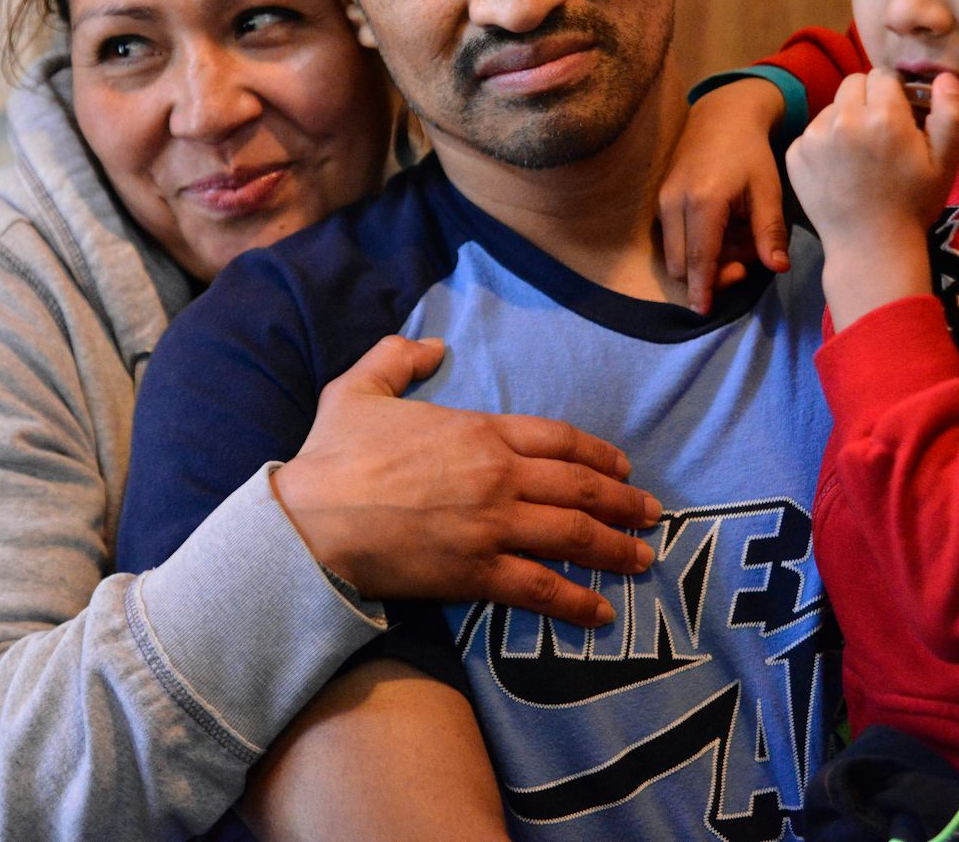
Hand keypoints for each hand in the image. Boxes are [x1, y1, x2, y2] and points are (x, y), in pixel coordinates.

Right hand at [271, 336, 661, 627]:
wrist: (308, 522)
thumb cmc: (331, 457)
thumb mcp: (358, 389)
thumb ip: (397, 359)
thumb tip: (430, 344)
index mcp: (478, 431)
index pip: (558, 439)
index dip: (597, 454)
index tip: (622, 468)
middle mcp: (498, 476)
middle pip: (580, 488)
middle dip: (623, 502)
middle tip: (651, 514)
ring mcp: (492, 526)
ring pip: (573, 536)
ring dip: (615, 549)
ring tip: (641, 560)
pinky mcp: (476, 573)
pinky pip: (540, 587)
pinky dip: (576, 601)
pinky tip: (600, 613)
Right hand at [658, 78, 792, 313]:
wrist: (721, 117)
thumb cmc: (750, 153)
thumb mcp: (768, 190)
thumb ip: (770, 232)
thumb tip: (778, 268)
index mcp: (703, 202)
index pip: (699, 260)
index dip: (702, 289)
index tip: (704, 311)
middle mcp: (674, 204)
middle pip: (681, 265)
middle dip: (709, 276)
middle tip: (744, 263)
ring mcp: (663, 201)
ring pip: (675, 254)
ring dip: (702, 260)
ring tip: (736, 239)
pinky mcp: (660, 200)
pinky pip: (672, 238)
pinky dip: (694, 245)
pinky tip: (721, 229)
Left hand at [785, 70, 958, 327]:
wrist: (870, 248)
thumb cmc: (914, 205)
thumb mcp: (946, 161)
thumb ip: (952, 113)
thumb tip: (945, 76)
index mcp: (884, 116)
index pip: (883, 75)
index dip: (894, 92)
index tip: (900, 114)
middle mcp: (844, 119)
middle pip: (853, 83)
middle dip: (868, 99)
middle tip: (880, 131)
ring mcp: (814, 137)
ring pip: (832, 107)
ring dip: (845, 119)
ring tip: (860, 153)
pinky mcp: (795, 155)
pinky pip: (812, 132)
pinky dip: (824, 142)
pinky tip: (840, 168)